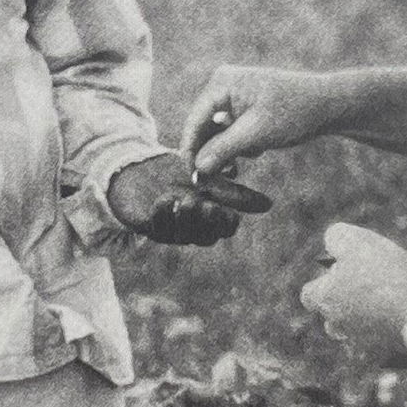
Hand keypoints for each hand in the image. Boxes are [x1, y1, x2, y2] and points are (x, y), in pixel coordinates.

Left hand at [106, 152, 272, 245]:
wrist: (137, 170)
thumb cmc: (173, 175)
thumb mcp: (207, 180)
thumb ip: (233, 193)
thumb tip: (268, 205)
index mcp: (207, 218)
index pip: (225, 229)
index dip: (227, 223)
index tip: (229, 212)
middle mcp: (190, 229)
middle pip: (206, 237)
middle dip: (208, 222)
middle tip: (208, 206)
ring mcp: (169, 230)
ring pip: (182, 236)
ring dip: (186, 218)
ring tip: (185, 200)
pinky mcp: (147, 226)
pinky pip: (156, 228)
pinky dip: (161, 214)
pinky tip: (163, 200)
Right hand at [181, 65, 347, 179]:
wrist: (328, 106)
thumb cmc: (294, 113)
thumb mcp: (256, 134)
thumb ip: (223, 150)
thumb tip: (197, 168)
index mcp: (221, 83)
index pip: (194, 121)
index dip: (191, 150)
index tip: (193, 177)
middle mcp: (223, 85)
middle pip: (203, 127)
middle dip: (213, 152)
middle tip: (223, 176)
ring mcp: (233, 96)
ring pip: (217, 133)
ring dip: (230, 150)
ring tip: (253, 152)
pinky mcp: (244, 107)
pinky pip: (230, 132)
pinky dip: (240, 145)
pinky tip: (260, 147)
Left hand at [300, 221, 406, 360]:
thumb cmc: (382, 275)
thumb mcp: (355, 242)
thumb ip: (337, 237)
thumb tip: (332, 240)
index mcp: (325, 299)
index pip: (309, 295)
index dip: (321, 282)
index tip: (340, 270)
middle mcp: (337, 323)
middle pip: (331, 315)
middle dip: (343, 301)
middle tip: (366, 283)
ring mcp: (360, 339)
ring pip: (354, 328)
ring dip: (364, 315)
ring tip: (384, 298)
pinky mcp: (384, 348)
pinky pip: (379, 336)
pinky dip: (385, 324)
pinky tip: (402, 308)